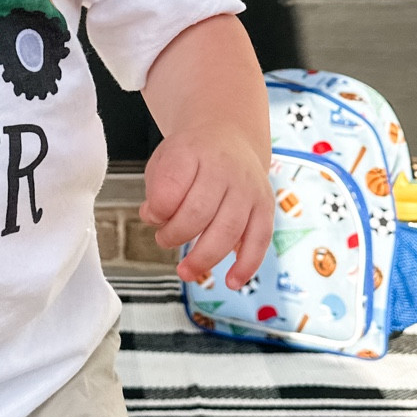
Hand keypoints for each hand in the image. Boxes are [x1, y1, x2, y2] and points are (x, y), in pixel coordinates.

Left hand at [141, 124, 273, 288]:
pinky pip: (260, 240)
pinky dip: (247, 265)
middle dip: (175, 234)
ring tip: (185, 271)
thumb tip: (153, 217)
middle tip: (164, 239)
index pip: (173, 184)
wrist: (228, 135)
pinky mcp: (265, 206)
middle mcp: (224, 169)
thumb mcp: (165, 159)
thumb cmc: (193, 154)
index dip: (158, 207)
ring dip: (204, 258)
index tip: (151, 213)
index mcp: (193, 151)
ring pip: (229, 230)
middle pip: (199, 212)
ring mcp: (248, 188)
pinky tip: (232, 281)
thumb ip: (156, 188)